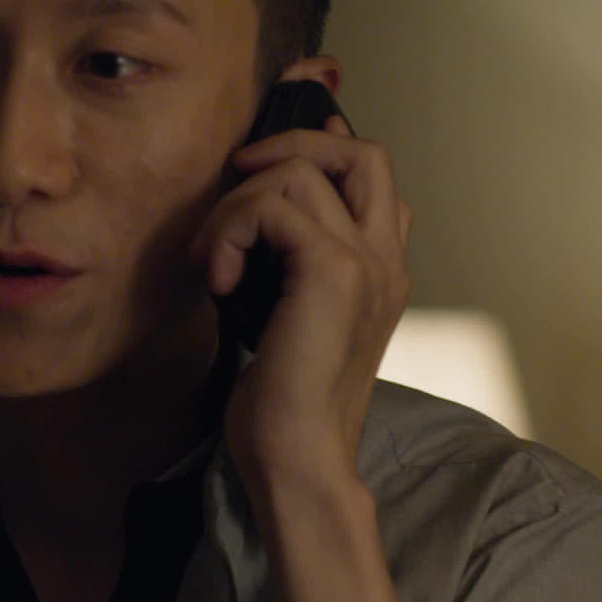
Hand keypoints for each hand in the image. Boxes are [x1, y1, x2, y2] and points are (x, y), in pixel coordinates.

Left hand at [192, 115, 412, 489]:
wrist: (298, 458)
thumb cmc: (283, 404)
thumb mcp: (289, 317)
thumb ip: (288, 265)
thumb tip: (257, 214)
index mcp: (383, 270)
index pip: (374, 176)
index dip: (323, 146)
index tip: (263, 163)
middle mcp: (386, 260)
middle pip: (363, 153)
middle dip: (292, 143)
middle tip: (239, 176)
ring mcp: (367, 263)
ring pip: (302, 172)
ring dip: (237, 204)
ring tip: (215, 257)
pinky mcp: (333, 272)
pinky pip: (273, 208)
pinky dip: (231, 230)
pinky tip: (220, 278)